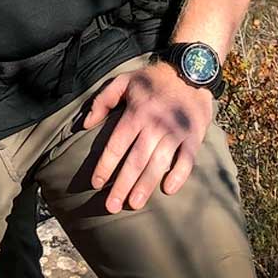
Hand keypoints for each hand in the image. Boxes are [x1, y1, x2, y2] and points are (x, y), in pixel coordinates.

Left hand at [83, 60, 212, 212]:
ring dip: (146, 185)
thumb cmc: (152, 79)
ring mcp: (175, 131)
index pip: (117, 143)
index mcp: (136, 111)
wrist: (189, 71)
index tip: (96, 183)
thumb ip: (102, 100)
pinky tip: (168, 189)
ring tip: (134, 204)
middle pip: (135, 159)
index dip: (105, 165)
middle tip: (111, 206)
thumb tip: (84, 124)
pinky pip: (186, 160)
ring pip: (158, 163)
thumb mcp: (123, 81)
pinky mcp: (193, 137)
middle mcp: (155, 124)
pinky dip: (178, 175)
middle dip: (122, 184)